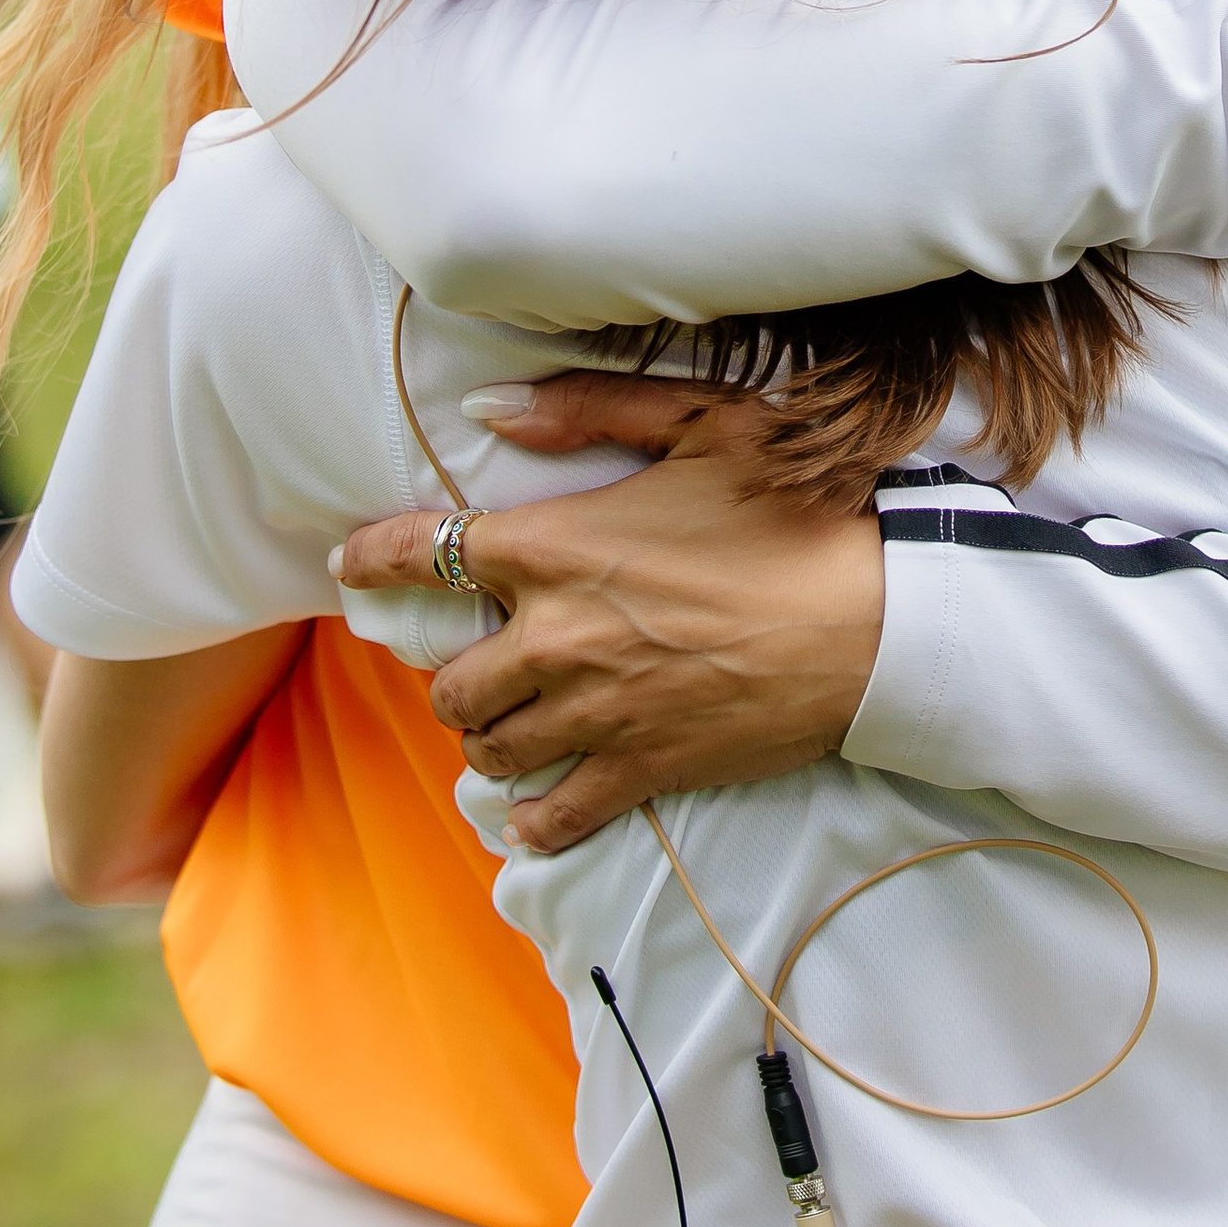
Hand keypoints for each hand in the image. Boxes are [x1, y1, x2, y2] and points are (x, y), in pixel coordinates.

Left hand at [333, 436, 882, 853]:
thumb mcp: (702, 423)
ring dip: (490, 734)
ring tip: (515, 720)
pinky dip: (530, 817)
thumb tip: (489, 409)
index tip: (350, 562)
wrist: (877, 620)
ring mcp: (595, 712)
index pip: (425, 554)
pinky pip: (549, 816)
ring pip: (489, 746)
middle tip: (484, 656)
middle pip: (448, 678)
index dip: (374, 558)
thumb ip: (588, 409)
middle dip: (455, 669)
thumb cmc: (794, 510)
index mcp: (559, 547)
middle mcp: (556, 636)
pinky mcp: (640, 769)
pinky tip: (536, 806)